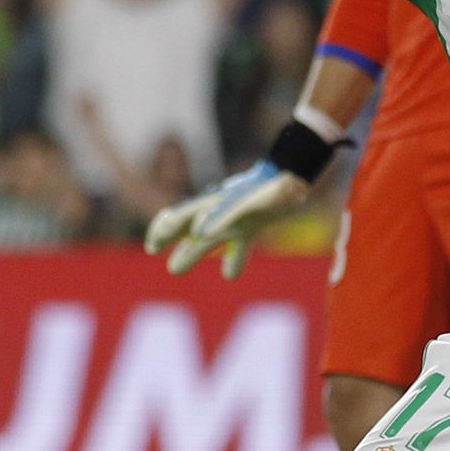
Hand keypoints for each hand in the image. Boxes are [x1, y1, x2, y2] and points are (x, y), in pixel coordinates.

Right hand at [144, 160, 308, 278]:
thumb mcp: (248, 202)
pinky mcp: (254, 226)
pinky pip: (239, 246)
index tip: (155, 245)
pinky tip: (231, 273)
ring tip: (176, 267)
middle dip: (170, 237)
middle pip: (188, 228)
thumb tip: (200, 231)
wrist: (295, 177)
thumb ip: (224, 216)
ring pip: (209, 240)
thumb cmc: (271, 187)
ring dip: (193, 253)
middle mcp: (221, 212)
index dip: (163, 230)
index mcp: (214, 206)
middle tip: (154, 247)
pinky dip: (234, 259)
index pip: (181, 218)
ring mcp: (237, 219)